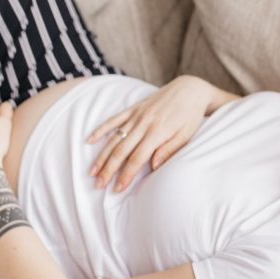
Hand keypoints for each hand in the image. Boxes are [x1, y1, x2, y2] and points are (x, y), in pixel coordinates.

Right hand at [86, 75, 210, 192]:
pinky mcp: (133, 108)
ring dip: (102, 156)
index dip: (126, 175)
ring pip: (114, 138)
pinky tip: (89, 140)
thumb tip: (153, 167)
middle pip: (121, 151)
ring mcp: (136, 115)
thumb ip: (169, 150)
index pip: (137, 159)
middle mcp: (143, 124)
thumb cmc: (190, 115)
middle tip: (98, 185)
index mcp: (157, 132)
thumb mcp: (186, 135)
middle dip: (108, 170)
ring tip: (92, 172)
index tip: (117, 189)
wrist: (190, 89)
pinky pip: (113, 120)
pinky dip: (100, 130)